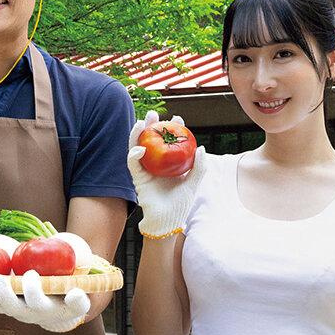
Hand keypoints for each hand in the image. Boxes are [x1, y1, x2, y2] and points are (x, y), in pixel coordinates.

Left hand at [0, 270, 90, 333]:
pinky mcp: (6, 306)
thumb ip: (80, 299)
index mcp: (48, 311)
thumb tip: (74, 294)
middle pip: (14, 308)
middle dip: (5, 295)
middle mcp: (30, 314)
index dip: (33, 292)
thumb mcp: (80, 300)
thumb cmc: (71, 299)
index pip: (39, 304)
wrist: (60, 309)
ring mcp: (16, 310)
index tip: (31, 275)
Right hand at [127, 111, 206, 238]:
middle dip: (151, 126)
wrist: (169, 221)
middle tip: (154, 114)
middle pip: (150, 140)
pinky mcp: (138, 179)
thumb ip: (199, 167)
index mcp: (168, 164)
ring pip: (137, 147)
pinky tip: (140, 148)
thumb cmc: (180, 204)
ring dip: (137, 134)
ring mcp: (145, 171)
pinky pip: (133, 164)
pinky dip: (134, 155)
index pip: (168, 142)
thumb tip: (201, 147)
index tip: (178, 118)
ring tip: (142, 122)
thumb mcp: (193, 183)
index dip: (171, 129)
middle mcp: (155, 165)